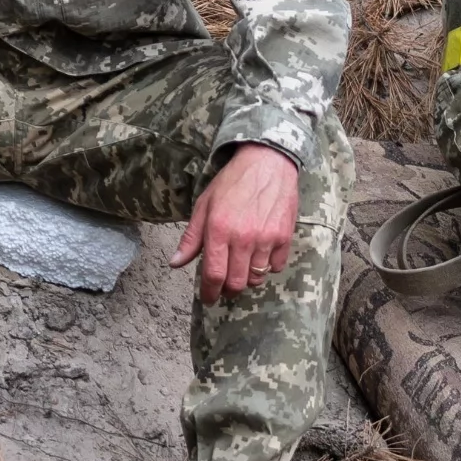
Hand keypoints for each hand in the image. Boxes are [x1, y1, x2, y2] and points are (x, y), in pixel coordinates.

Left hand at [171, 143, 301, 303]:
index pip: (213, 275)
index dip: (209, 292)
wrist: (268, 162)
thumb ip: (191, 237)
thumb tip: (175, 263)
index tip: (208, 298)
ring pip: (256, 278)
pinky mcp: (284, 237)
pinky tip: (260, 255)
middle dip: (228, 290)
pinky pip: (275, 267)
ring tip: (241, 268)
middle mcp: (243, 238)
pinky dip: (267, 268)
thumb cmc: (232, 182)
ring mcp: (266, 239)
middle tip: (224, 286)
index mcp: (219, 230)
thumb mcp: (204, 205)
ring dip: (247, 279)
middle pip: (236, 283)